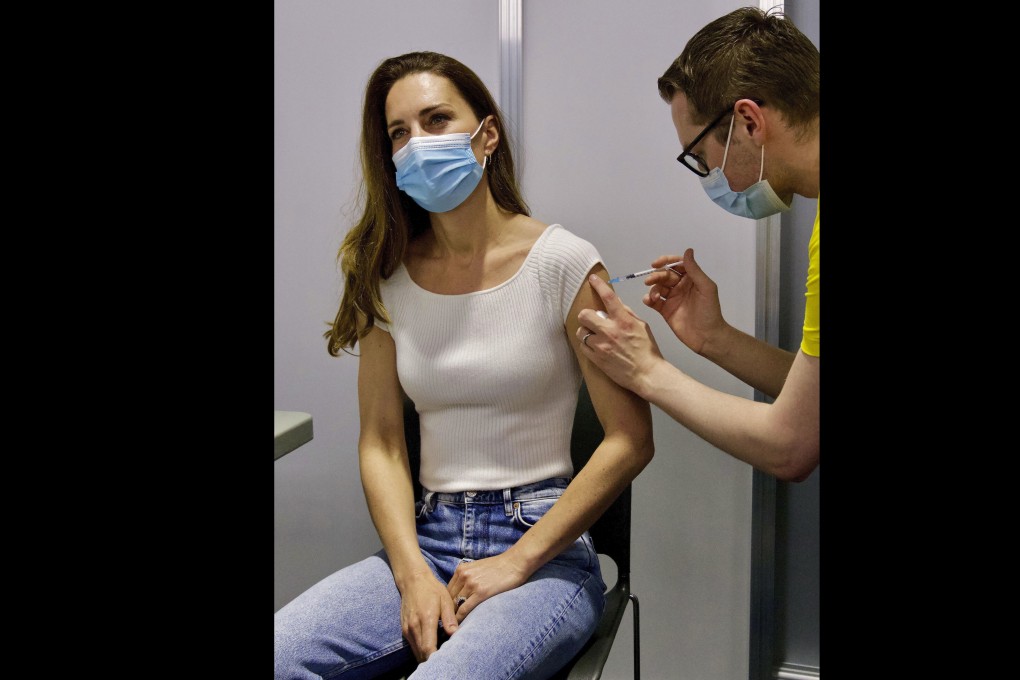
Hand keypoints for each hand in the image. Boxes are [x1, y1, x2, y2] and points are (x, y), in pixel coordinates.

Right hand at [400, 570, 458, 661]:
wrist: (412, 581)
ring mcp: (407, 629)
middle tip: (446, 660)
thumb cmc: (432, 589)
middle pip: (421, 654)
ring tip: (440, 655)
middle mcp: (414, 627)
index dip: (435, 658)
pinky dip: (421, 650)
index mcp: (426, 619)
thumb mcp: (445, 600)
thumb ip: (449, 617)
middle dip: (433, 660)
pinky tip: (432, 647)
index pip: (428, 647)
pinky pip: (413, 646)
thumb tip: (454, 633)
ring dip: (426, 656)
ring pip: (416, 652)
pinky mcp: (404, 629)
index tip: (445, 660)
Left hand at [446, 554, 527, 623]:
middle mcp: (463, 576)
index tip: (446, 614)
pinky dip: (460, 619)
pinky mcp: (481, 593)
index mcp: (461, 570)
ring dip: (452, 617)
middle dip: (447, 611)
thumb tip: (460, 594)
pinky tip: (459, 626)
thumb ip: (466, 579)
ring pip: (455, 605)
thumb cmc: (498, 567)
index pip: (447, 591)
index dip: (445, 604)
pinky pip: (464, 609)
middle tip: (446, 623)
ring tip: (451, 628)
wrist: (514, 563)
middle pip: (448, 598)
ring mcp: (471, 584)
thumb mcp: (477, 568)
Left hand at [576, 275, 664, 393]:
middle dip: (587, 316)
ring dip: (586, 332)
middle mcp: (610, 331)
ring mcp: (601, 346)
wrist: (647, 374)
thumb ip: (627, 313)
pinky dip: (587, 345)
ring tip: (595, 336)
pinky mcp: (596, 358)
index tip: (592, 279)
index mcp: (624, 321)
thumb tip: (616, 303)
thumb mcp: (642, 326)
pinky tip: (596, 347)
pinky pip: (582, 346)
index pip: (609, 297)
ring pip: (581, 331)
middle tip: (592, 320)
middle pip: (584, 314)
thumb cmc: (647, 350)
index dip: (599, 285)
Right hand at [642, 248, 726, 354]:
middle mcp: (681, 286)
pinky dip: (648, 300)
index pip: (677, 265)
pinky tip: (648, 301)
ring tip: (653, 297)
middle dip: (656, 276)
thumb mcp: (706, 288)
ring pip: (658, 287)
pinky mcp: (665, 310)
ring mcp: (672, 298)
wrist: (707, 336)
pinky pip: (654, 302)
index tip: (656, 263)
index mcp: (691, 279)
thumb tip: (688, 250)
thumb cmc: (710, 311)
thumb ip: (694, 270)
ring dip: (653, 289)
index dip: (666, 261)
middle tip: (649, 281)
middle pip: (665, 275)